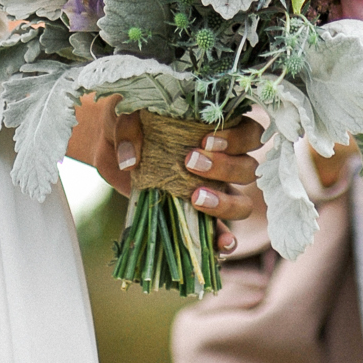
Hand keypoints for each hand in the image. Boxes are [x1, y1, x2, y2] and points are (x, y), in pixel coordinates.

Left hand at [76, 102, 265, 250]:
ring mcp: (215, 190)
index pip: (250, 133)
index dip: (237, 138)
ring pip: (242, 202)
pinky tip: (220, 246)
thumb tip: (130, 161)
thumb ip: (129, 129)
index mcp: (219, 130)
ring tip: (195, 198)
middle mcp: (225, 160)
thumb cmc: (130, 124)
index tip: (205, 142)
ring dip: (225, 203)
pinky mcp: (198, 214)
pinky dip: (224, 241)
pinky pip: (221, 231)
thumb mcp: (127, 116)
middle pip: (248, 168)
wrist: (113, 147)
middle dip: (225, 168)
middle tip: (190, 162)